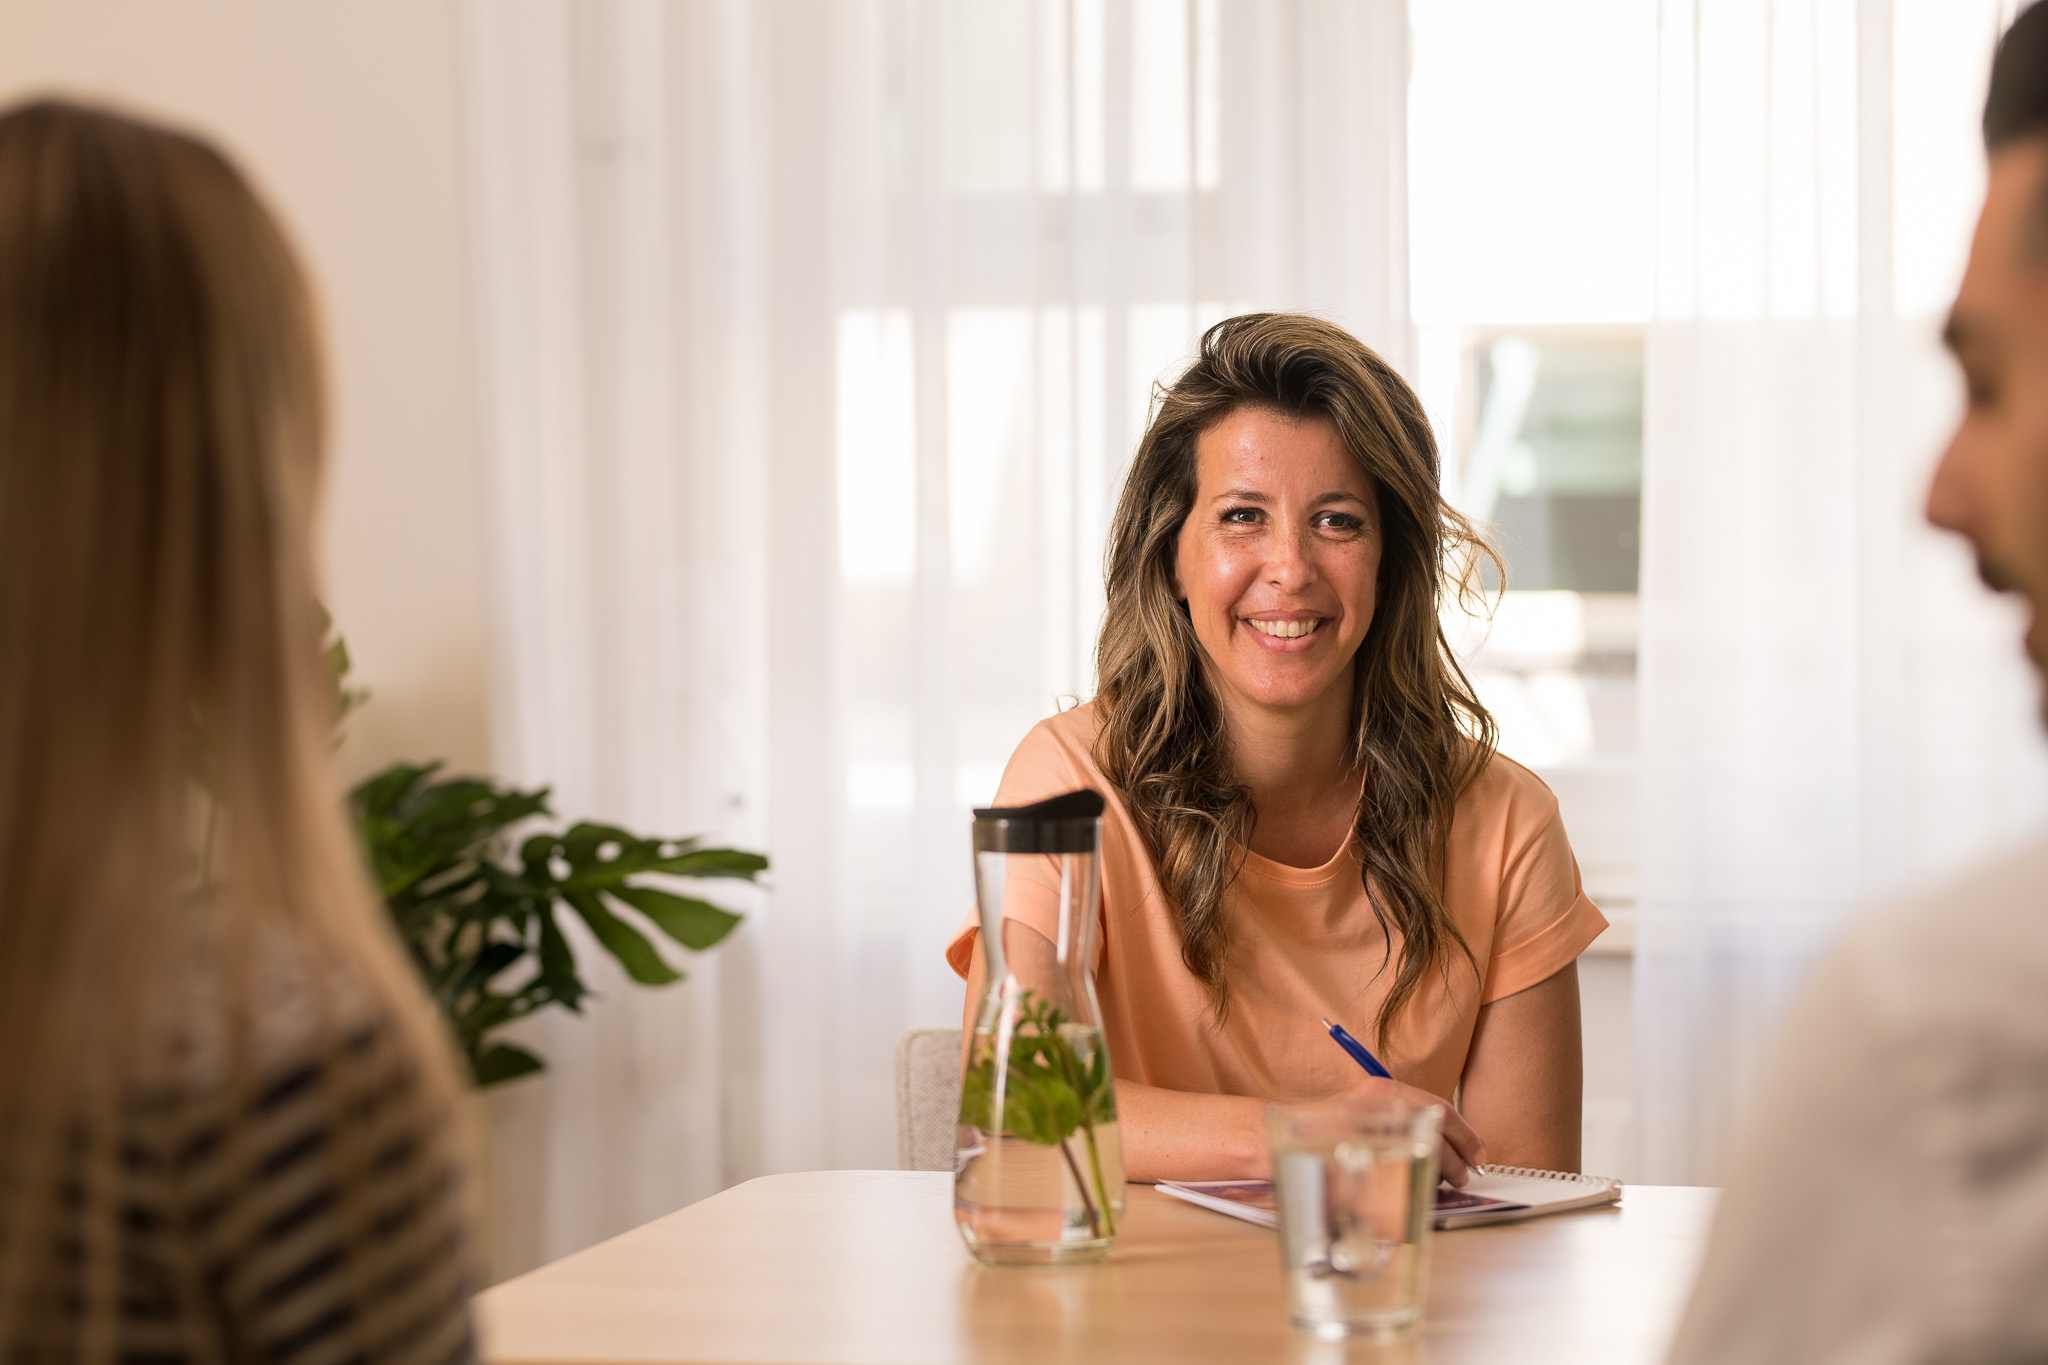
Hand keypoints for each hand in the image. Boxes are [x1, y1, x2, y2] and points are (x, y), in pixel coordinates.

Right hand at [1328, 1074, 1488, 1187]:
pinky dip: (1408, 1192)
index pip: (1438, 1109)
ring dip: (1437, 1175)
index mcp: (1381, 1091)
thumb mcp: (1365, 1110)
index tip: (1478, 1154)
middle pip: (1435, 1135)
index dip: (1465, 1135)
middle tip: (1464, 1176)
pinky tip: (1409, 1194)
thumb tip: (1448, 1143)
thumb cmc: (1327, 1129)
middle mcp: (1374, 1109)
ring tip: (1442, 1185)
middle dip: (1456, 1159)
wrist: (1277, 1138)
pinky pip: (1394, 1183)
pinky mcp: (1351, 1166)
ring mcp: (1361, 1137)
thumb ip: (1400, 1118)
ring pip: (1420, 1159)